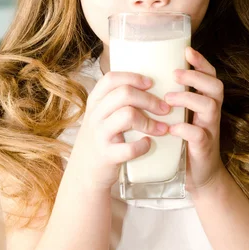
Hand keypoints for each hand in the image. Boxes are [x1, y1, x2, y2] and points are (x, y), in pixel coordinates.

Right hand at [69, 71, 171, 192]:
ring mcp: (99, 135)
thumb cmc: (101, 138)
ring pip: (128, 115)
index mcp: (95, 101)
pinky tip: (148, 144)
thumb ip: (115, 101)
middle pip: (125, 94)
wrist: (84, 172)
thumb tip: (151, 86)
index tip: (151, 83)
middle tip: (164, 109)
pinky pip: (129, 148)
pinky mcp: (106, 155)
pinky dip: (143, 145)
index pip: (111, 78)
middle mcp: (95, 115)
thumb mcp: (101, 115)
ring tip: (163, 129)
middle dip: (150, 99)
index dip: (133, 77)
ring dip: (150, 122)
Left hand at [164, 46, 225, 195]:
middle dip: (196, 76)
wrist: (196, 175)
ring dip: (188, 98)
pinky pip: (199, 134)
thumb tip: (145, 76)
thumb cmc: (183, 140)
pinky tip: (171, 128)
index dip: (201, 62)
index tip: (187, 50)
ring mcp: (210, 129)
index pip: (210, 75)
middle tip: (175, 74)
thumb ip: (171, 97)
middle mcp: (211, 112)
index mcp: (205, 100)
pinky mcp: (204, 148)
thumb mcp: (179, 115)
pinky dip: (185, 129)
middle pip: (216, 86)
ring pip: (210, 106)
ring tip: (168, 98)